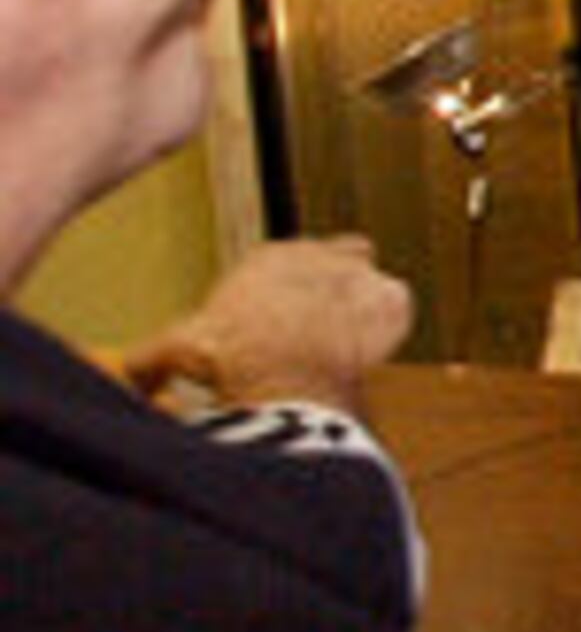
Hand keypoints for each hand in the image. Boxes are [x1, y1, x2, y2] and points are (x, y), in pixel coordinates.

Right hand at [120, 235, 410, 413]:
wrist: (281, 373)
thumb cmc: (229, 355)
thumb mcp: (176, 348)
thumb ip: (151, 357)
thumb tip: (131, 376)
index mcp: (270, 257)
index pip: (295, 257)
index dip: (297, 286)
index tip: (290, 313)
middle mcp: (319, 255)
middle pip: (344, 257)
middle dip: (339, 284)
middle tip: (327, 321)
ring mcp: (360, 274)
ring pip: (371, 285)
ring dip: (363, 311)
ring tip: (348, 343)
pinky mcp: (392, 299)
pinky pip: (398, 308)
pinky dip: (389, 328)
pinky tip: (369, 349)